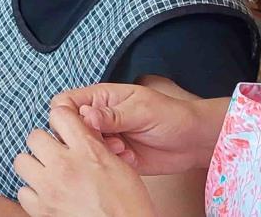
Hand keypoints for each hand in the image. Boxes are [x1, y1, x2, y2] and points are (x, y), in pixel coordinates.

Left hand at [14, 107, 154, 216]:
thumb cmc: (130, 206)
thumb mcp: (121, 167)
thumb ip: (97, 145)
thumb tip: (82, 128)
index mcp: (88, 152)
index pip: (59, 114)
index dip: (62, 120)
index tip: (64, 129)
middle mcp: (65, 166)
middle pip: (34, 137)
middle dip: (44, 143)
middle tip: (55, 154)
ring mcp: (50, 189)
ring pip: (22, 161)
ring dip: (34, 166)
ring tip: (48, 174)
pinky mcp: (42, 210)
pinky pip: (22, 191)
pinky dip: (33, 193)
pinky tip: (47, 195)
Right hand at [49, 83, 221, 175]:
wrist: (195, 142)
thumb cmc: (171, 116)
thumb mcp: (142, 110)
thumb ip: (112, 114)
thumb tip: (85, 115)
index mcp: (101, 98)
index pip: (65, 102)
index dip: (66, 114)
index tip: (82, 125)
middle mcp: (99, 117)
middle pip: (70, 127)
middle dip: (84, 136)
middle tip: (106, 140)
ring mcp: (107, 137)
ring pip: (83, 146)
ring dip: (98, 150)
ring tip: (121, 149)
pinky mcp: (115, 156)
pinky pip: (100, 161)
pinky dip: (110, 162)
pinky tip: (128, 158)